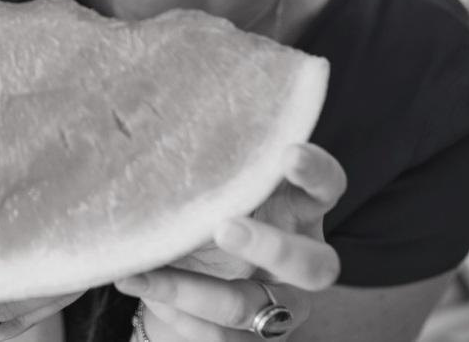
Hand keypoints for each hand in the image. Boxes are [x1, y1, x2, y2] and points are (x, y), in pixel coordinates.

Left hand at [119, 143, 345, 339]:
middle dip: (272, 248)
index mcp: (295, 208)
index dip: (315, 173)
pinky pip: (223, 339)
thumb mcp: (204, 186)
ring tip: (144, 274)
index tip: (288, 153)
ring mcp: (279, 304)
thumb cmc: (197, 208)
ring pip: (258, 310)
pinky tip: (142, 288)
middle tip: (223, 227)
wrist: (174, 268)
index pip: (326, 187)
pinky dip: (179, 315)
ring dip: (199, 293)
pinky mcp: (253, 337)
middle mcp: (299, 257)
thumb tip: (158, 145)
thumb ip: (202, 172)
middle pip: (316, 266)